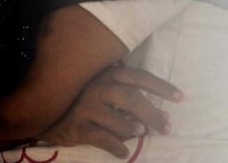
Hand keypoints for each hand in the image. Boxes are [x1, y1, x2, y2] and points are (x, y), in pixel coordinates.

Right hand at [34, 62, 183, 158]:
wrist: (47, 114)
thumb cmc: (81, 99)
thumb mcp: (102, 88)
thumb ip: (125, 91)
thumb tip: (158, 106)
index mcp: (108, 75)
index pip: (139, 77)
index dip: (161, 86)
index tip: (179, 97)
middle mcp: (98, 88)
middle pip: (134, 100)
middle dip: (153, 115)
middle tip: (166, 127)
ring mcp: (88, 107)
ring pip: (120, 122)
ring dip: (134, 130)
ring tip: (140, 134)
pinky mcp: (79, 127)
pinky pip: (105, 140)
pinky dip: (118, 148)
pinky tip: (124, 153)